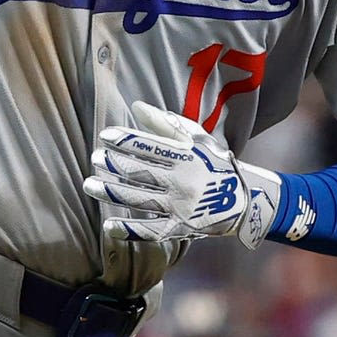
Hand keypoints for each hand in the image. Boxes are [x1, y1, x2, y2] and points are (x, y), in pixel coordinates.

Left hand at [84, 100, 300, 247]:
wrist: (246, 200)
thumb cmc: (217, 164)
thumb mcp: (198, 140)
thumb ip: (167, 124)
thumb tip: (136, 106)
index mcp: (187, 157)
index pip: (150, 146)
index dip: (125, 139)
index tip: (105, 135)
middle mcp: (182, 181)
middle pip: (140, 172)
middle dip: (114, 165)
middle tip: (95, 159)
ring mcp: (180, 207)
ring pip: (140, 199)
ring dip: (112, 192)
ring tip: (89, 185)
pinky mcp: (180, 228)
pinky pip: (151, 230)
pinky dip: (129, 229)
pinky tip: (108, 224)